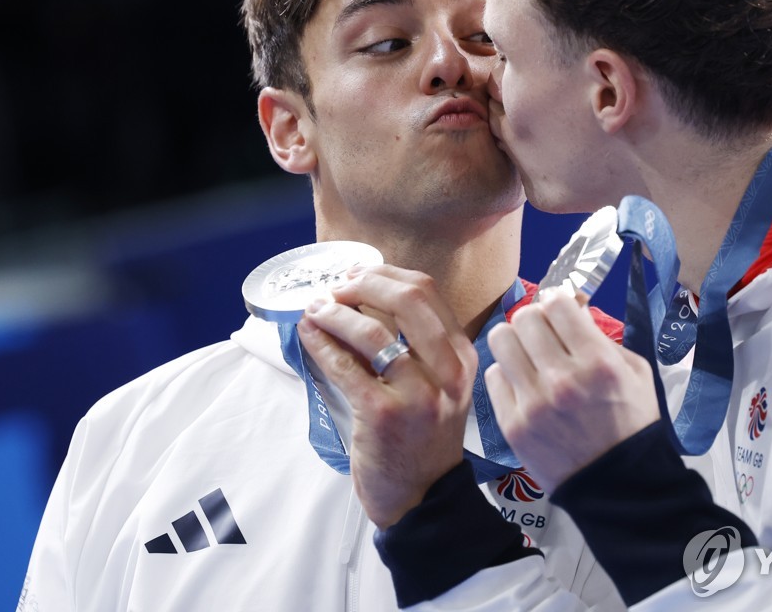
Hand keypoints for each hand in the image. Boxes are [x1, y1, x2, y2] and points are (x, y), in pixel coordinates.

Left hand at [297, 265, 476, 528]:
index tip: (358, 275)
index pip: (427, 292)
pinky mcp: (384, 414)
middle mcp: (448, 371)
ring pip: (373, 331)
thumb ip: (417, 346)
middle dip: (363, 284)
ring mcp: (418, 394)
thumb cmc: (422, 438)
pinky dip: (322, 343)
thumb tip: (362, 298)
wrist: (422, 497)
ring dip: (335, 312)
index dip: (385, 275)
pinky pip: (346, 366)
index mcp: (462, 356)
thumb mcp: (438, 386)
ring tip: (315, 309)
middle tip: (335, 288)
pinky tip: (309, 336)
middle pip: (407, 298)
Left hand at [485, 289, 660, 493]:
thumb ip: (600, 337)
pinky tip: (523, 385)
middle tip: (543, 334)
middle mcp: (562, 379)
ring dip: (514, 342)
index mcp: (598, 362)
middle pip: (523, 318)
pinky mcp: (512, 425)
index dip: (557, 302)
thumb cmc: (631, 423)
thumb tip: (569, 309)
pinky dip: (507, 376)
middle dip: (535, 320)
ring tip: (527, 355)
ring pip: (500, 340)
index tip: (560, 313)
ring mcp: (533, 403)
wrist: (618, 486)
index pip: (556, 303)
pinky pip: (493, 376)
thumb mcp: (634, 372)